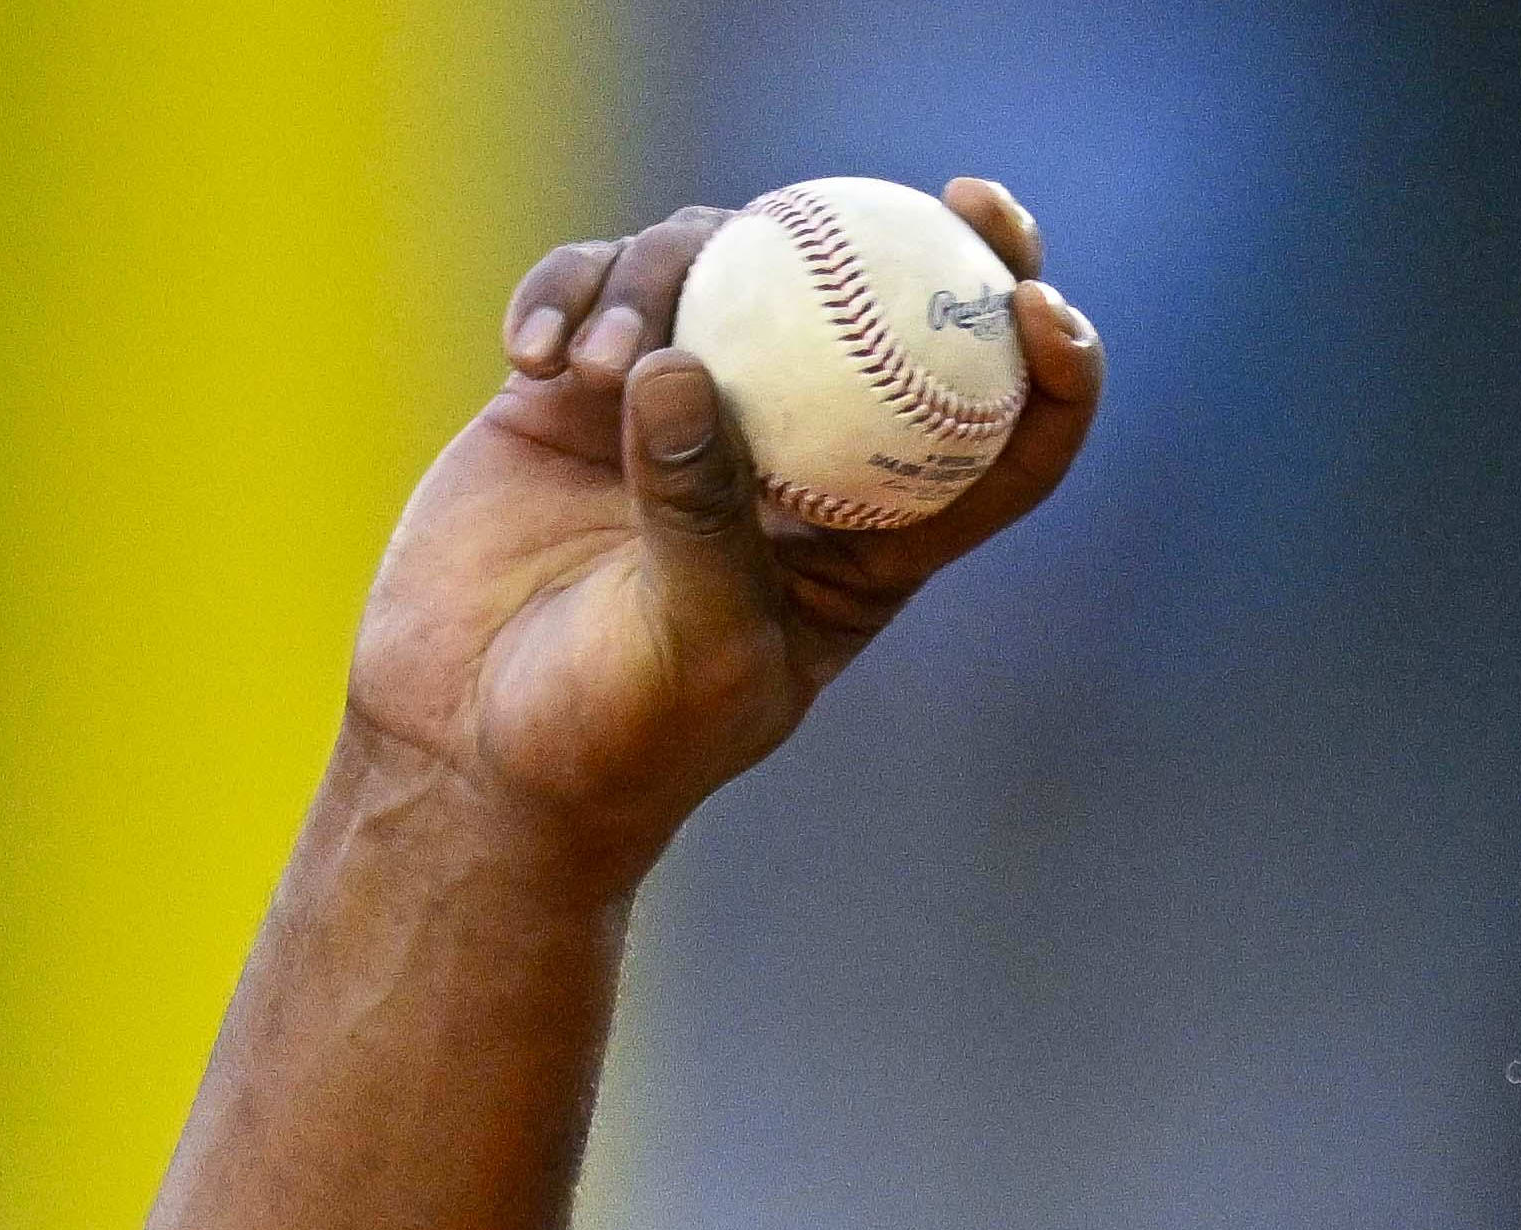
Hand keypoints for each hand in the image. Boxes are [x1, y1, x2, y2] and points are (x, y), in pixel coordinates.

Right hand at [346, 180, 1106, 873]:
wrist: (470, 744)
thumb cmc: (613, 734)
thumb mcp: (688, 644)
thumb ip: (698, 513)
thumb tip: (684, 363)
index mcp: (868, 537)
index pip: (995, 442)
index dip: (1050, 368)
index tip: (1039, 303)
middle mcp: (790, 453)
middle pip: (879, 312)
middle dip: (933, 238)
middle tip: (945, 194)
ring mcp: (683, 406)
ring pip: (722, 273)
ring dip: (663, 286)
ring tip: (599, 368)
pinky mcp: (581, 389)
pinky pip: (592, 290)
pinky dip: (567, 297)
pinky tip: (531, 357)